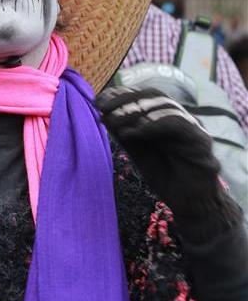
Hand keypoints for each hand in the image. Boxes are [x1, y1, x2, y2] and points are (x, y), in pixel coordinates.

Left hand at [95, 86, 239, 236]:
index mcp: (165, 116)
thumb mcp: (138, 152)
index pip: (143, 95)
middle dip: (125, 98)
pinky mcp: (201, 139)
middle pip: (153, 94)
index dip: (120, 94)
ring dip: (136, 110)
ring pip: (164, 104)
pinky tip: (135, 132)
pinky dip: (153, 124)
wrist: (192, 205)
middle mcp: (180, 116)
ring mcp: (192, 126)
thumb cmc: (165, 177)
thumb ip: (125, 133)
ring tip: (115, 121)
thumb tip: (103, 114)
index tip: (98, 101)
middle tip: (103, 108)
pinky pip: (178, 123)